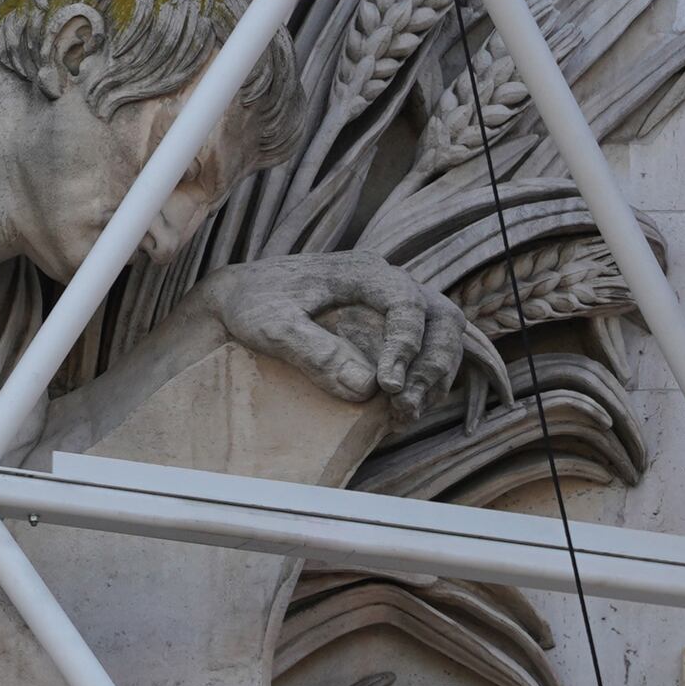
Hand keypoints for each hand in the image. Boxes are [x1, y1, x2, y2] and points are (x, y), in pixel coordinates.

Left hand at [204, 252, 482, 419]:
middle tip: (404, 404)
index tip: (388, 384)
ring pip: (444, 338)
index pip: (406, 302)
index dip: (406, 344)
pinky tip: (398, 414)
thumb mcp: (270, 324)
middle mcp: (387, 284)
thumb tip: (364, 387)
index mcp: (362, 271)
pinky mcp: (390, 331)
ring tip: (404, 415)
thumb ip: (312, 350)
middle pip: (442, 319)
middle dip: (432, 365)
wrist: (241, 299)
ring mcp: (393, 307)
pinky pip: (427, 355)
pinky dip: (424, 385)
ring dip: (434, 379)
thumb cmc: (253, 303)